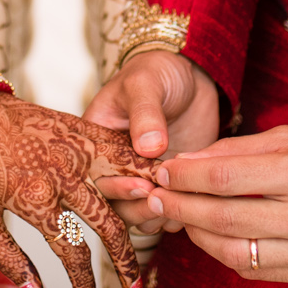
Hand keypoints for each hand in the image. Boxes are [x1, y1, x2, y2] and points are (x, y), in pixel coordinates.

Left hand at [0, 91, 159, 287]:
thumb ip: (6, 256)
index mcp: (35, 199)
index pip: (73, 252)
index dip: (84, 283)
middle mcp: (62, 173)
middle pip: (110, 225)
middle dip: (125, 261)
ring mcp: (74, 147)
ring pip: (126, 184)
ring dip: (146, 210)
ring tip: (161, 235)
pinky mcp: (79, 128)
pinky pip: (119, 149)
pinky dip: (141, 168)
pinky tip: (153, 184)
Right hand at [83, 49, 221, 231]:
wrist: (190, 75)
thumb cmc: (157, 71)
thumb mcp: (146, 84)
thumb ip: (145, 113)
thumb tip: (148, 146)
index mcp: (97, 141)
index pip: (96, 174)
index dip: (115, 186)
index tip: (139, 185)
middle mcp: (114, 165)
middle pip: (114, 202)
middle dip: (135, 207)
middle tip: (160, 199)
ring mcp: (140, 177)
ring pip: (138, 213)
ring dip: (156, 216)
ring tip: (176, 207)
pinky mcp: (166, 184)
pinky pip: (165, 211)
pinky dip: (177, 215)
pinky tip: (191, 207)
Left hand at [144, 126, 287, 284]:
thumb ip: (240, 150)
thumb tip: (187, 162)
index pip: (225, 177)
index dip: (185, 176)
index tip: (162, 172)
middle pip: (222, 217)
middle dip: (178, 208)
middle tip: (152, 199)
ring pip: (233, 251)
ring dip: (195, 235)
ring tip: (177, 217)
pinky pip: (253, 269)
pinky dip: (224, 253)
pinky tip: (210, 235)